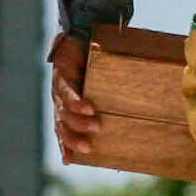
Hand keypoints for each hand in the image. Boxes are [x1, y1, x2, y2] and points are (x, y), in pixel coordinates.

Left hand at [50, 33, 99, 163]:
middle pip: (61, 125)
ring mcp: (58, 87)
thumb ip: (107, 100)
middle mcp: (59, 99)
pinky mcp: (61, 74)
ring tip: (96, 126)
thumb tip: (137, 113)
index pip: (62, 129)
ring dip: (79, 121)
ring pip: (64, 111)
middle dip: (74, 138)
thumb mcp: (98, 86)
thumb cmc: (93, 62)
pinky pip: (67, 91)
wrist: (80, 34)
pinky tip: (88, 108)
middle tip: (89, 148)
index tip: (70, 161)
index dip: (64, 144)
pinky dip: (77, 102)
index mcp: (65, 105)